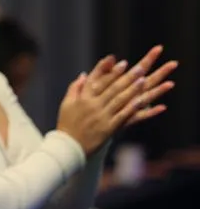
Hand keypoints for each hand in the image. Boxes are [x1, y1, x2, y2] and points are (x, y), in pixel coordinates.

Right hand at [56, 47, 176, 154]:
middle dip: (126, 77)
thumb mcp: (66, 104)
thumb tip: (83, 74)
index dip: (109, 70)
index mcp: (83, 97)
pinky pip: (122, 115)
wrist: (68, 147)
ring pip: (119, 99)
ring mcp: (101, 116)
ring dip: (132, 89)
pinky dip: (132, 107)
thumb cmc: (67, 124)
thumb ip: (75, 88)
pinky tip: (141, 100)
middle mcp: (93, 105)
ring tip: (143, 79)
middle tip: (138, 67)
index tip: (119, 61)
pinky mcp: (108, 128)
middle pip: (112, 88)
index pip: (98, 80)